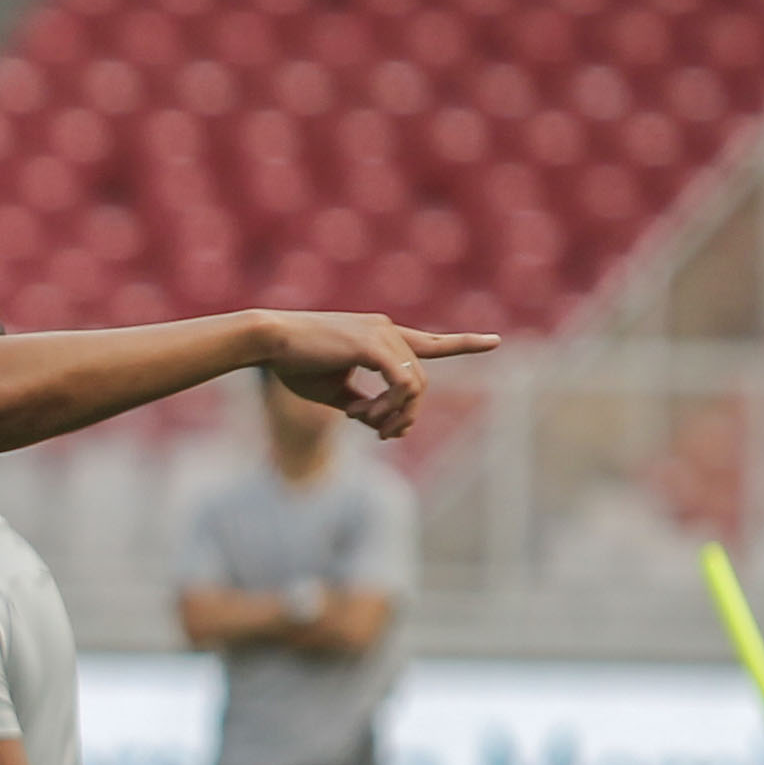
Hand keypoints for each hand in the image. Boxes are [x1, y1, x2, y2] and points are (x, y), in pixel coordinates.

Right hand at [259, 313, 498, 440]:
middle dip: (405, 417)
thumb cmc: (294, 363)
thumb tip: (385, 424)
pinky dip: (388, 407)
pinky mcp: (373, 344)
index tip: (495, 342)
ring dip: (393, 415)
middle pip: (421, 384)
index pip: (432, 342)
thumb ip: (363, 405)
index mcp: (381, 336)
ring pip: (414, 387)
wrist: (268, 341)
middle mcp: (388, 329)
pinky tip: (361, 413)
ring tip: (362, 421)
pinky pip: (402, 384)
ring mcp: (383, 334)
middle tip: (380, 434)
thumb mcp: (332, 392)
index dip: (465, 344)